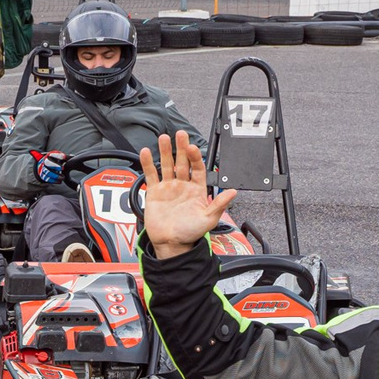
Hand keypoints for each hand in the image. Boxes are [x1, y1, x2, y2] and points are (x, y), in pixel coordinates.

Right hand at [33, 150, 65, 188]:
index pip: (53, 154)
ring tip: (63, 177)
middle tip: (62, 168)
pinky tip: (59, 182)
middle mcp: (44, 161)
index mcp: (50, 155)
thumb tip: (73, 157)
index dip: (58, 156)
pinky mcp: (42, 175)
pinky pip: (46, 178)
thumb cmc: (56, 161)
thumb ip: (67, 157)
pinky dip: (53, 181)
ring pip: (47, 172)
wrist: (46, 166)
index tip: (64, 158)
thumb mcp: (61, 157)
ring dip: (55, 175)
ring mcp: (42, 168)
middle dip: (54, 165)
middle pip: (47, 162)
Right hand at [137, 133, 230, 259]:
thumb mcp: (208, 219)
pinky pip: (151, 175)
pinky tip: (146, 152)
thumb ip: (219, 204)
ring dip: (165, 151)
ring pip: (167, 165)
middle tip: (180, 135)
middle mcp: (183, 186)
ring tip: (164, 138)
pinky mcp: (154, 192)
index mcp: (197, 190)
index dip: (195, 157)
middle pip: (182, 162)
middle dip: (181, 148)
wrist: (170, 244)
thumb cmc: (190, 233)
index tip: (192, 148)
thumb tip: (233, 192)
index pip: (197, 168)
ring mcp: (168, 188)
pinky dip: (148, 164)